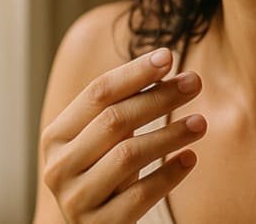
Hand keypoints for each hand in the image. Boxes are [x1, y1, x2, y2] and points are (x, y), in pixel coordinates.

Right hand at [39, 48, 206, 222]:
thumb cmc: (102, 174)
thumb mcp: (101, 141)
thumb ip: (120, 107)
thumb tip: (163, 62)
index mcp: (55, 137)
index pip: (97, 93)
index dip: (134, 73)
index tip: (168, 56)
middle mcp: (59, 167)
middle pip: (114, 120)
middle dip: (158, 98)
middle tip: (194, 82)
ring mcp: (77, 200)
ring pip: (128, 156)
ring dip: (169, 134)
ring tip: (201, 122)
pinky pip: (140, 196)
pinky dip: (169, 175)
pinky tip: (190, 158)